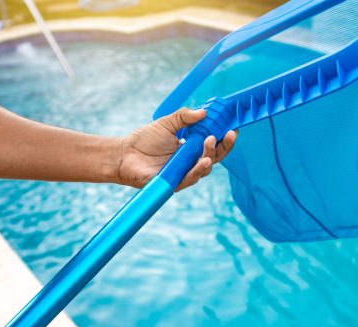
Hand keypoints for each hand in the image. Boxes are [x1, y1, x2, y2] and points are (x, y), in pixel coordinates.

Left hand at [117, 107, 236, 189]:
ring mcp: (183, 173)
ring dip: (209, 157)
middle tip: (227, 134)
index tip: (233, 128)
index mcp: (191, 147)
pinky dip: (197, 171)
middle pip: (214, 157)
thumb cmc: (144, 140)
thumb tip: (203, 112)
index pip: (213, 144)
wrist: (124, 154)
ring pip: (204, 169)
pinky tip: (202, 162)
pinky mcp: (174, 183)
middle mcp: (190, 161)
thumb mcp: (167, 123)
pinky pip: (190, 179)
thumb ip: (184, 117)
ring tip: (209, 143)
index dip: (224, 138)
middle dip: (223, 147)